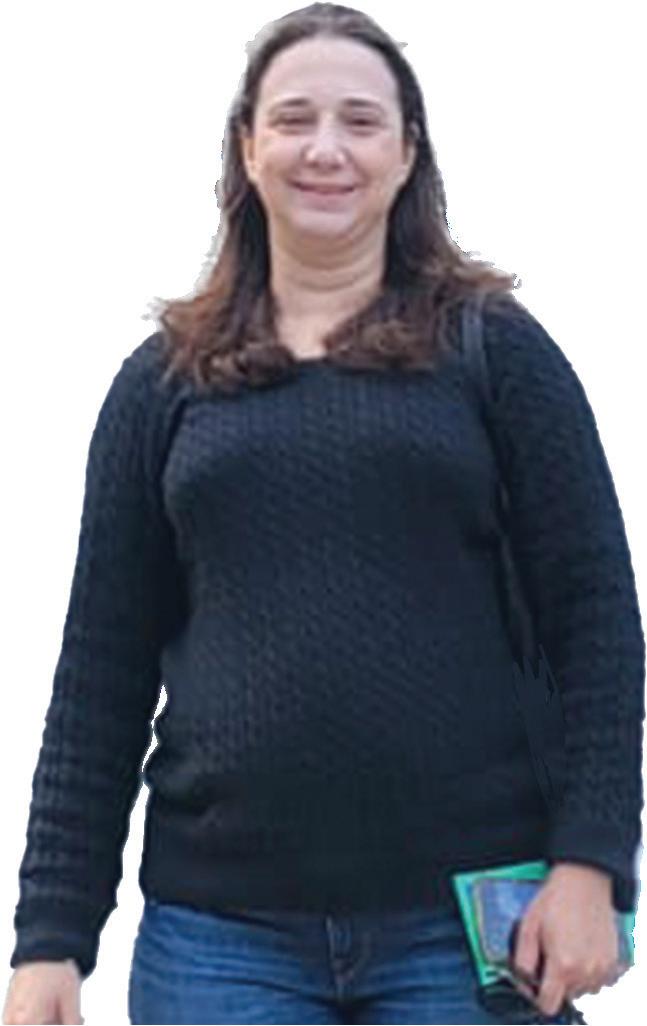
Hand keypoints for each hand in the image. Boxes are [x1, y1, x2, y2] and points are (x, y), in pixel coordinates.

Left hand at [509, 862, 625, 1017]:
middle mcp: (586, 972)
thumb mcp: (528, 926)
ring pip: (581, 990)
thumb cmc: (556, 900)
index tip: (534, 983)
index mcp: (563, 964)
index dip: (537, 996)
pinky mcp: (613, 963)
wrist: (584, 881)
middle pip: (564, 996)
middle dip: (554, 981)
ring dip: (572, 977)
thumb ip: (522, 960)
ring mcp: (602, 969)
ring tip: (567, 948)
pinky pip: (597, 981)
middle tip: (550, 953)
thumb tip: (521, 980)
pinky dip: (588, 971)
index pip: (548, 1005)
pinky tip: (580, 949)